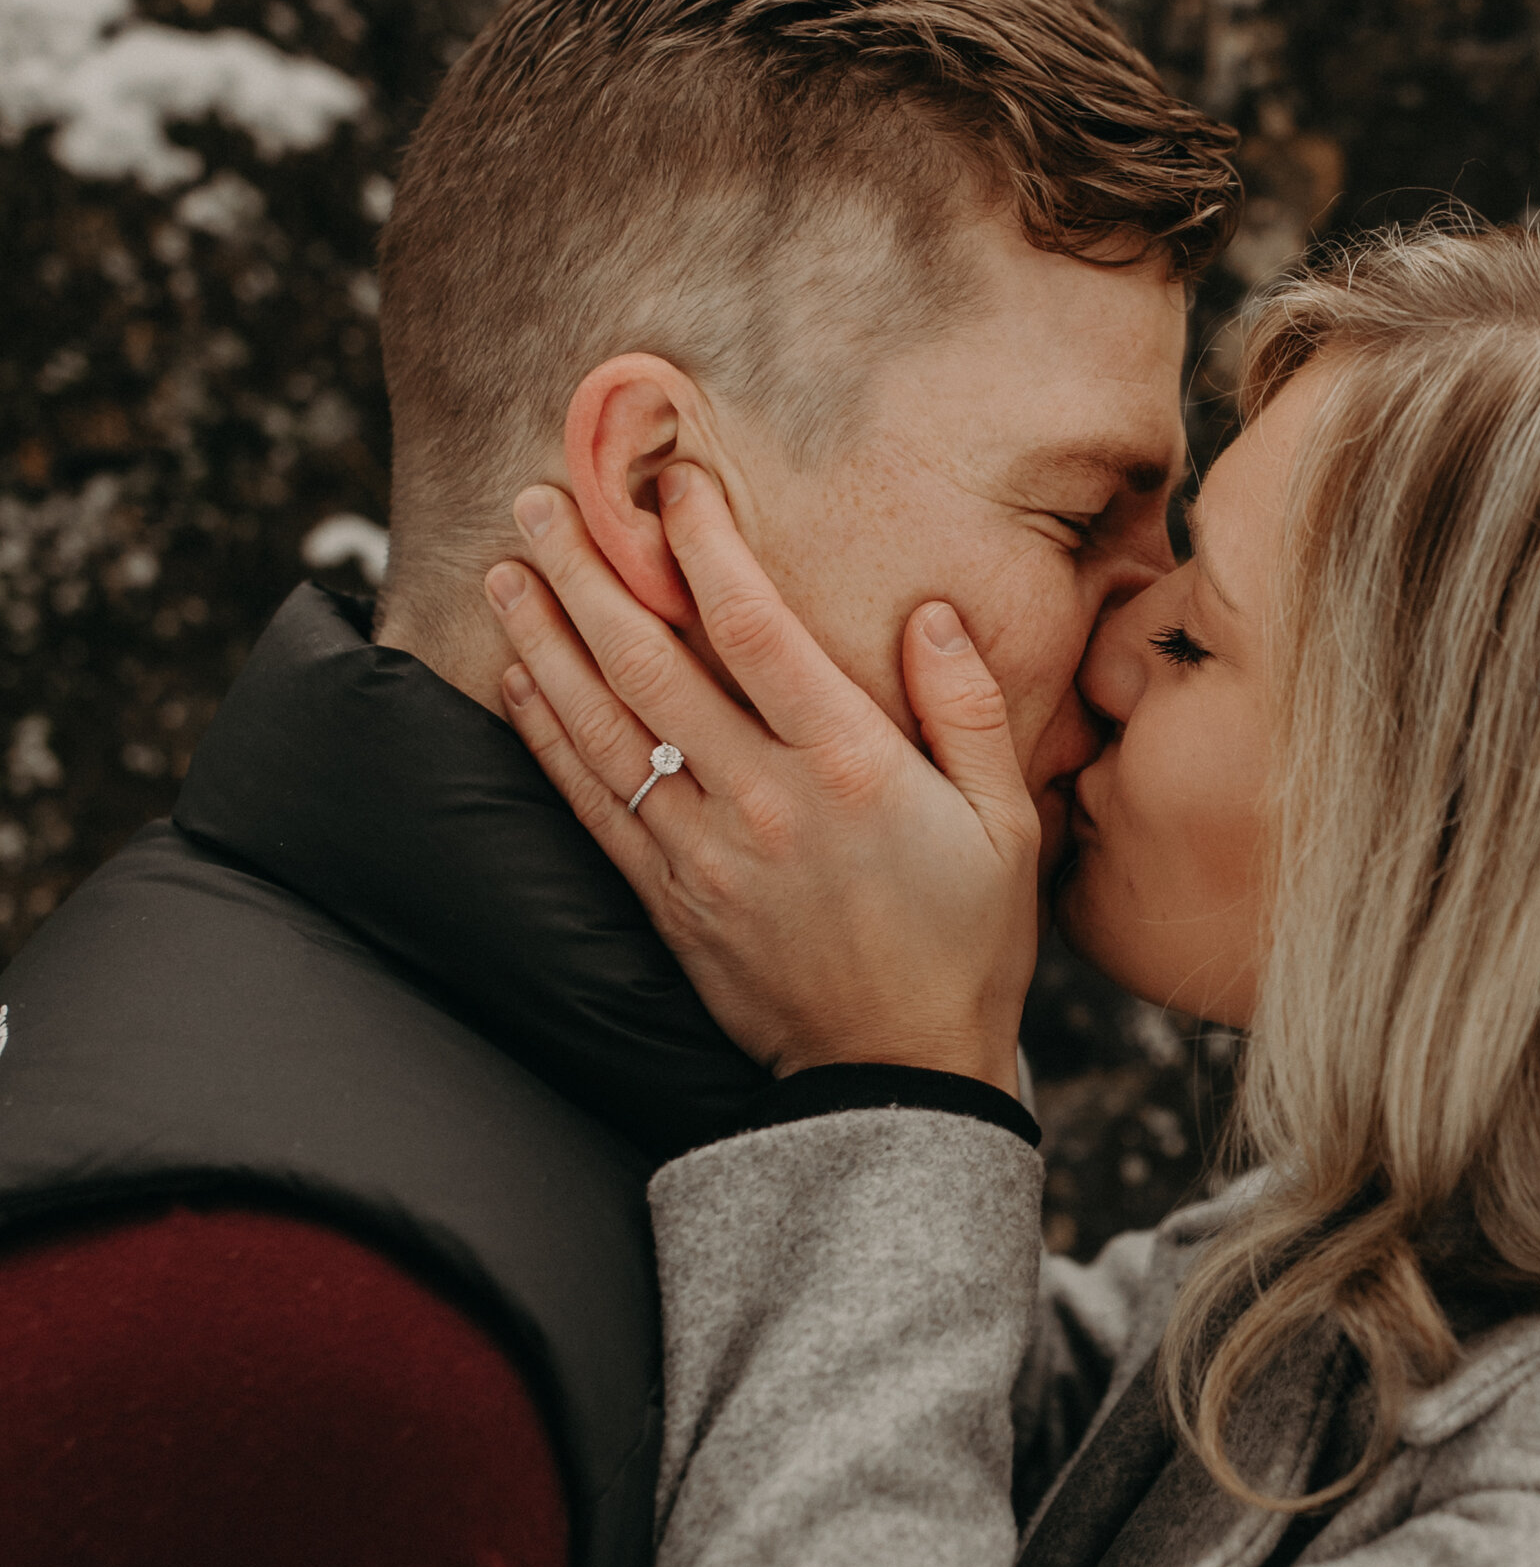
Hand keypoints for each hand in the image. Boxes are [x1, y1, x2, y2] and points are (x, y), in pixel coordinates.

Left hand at [483, 469, 1039, 1093]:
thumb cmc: (967, 945)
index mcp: (850, 766)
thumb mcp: (1006, 823)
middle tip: (540, 502)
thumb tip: (929, 614)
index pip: (754, 630)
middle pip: (650, 664)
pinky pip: (592, 803)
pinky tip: (519, 679)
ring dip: (546, 641)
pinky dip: (548, 736)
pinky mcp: (669, 899)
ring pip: (602, 728)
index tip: (671, 486)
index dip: (703, 548)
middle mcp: (763, 800)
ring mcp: (704, 853)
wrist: (897, 1080)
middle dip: (587, 573)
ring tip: (506, 571)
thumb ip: (969, 710)